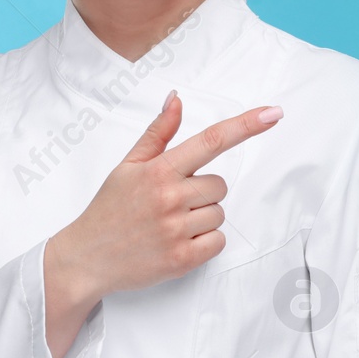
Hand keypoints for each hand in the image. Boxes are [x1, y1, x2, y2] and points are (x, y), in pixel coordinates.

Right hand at [46, 90, 282, 306]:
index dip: (246, 126)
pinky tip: (176, 242)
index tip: (273, 113)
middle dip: (203, 193)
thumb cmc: (109, 209)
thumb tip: (177, 98)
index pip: (211, 141)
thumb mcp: (128, 165)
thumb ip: (158, 133)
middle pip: (220, 185)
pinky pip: (218, 242)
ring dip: (202, 219)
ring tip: (168, 225)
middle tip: (170, 204)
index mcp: (158, 170)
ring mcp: (176, 230)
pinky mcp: (182, 259)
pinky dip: (204, 243)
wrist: (85, 258)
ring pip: (220, 214)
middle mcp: (169, 197)